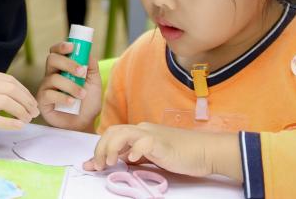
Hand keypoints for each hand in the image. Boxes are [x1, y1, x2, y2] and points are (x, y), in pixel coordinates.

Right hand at [0, 68, 38, 142]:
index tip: (31, 102)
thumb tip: (11, 98)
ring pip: (6, 101)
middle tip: (34, 112)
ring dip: (21, 111)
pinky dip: (10, 123)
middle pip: (10, 88)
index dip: (24, 91)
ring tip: (28, 119)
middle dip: (26, 101)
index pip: (8, 79)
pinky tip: (18, 126)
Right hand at [36, 41, 101, 131]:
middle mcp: (51, 75)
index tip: (72, 46)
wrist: (85, 124)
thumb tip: (88, 53)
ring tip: (82, 95)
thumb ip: (91, 67)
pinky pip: (48, 94)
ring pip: (53, 78)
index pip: (56, 52)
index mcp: (62, 68)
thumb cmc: (87, 102)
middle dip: (68, 64)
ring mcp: (45, 88)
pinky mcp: (42, 101)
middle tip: (81, 72)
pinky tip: (72, 102)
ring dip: (71, 85)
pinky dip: (62, 97)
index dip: (61, 46)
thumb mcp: (94, 83)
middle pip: (52, 60)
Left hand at [83, 122, 241, 181]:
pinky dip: (134, 150)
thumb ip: (134, 157)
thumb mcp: (152, 156)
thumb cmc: (182, 154)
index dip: (98, 148)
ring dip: (110, 148)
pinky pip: (143, 142)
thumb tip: (115, 163)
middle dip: (99, 149)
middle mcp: (143, 130)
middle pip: (112, 131)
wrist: (206, 151)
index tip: (89, 165)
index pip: (112, 134)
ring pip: (122, 132)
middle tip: (97, 166)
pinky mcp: (161, 142)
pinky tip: (131, 160)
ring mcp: (152, 134)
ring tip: (109, 163)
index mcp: (139, 132)